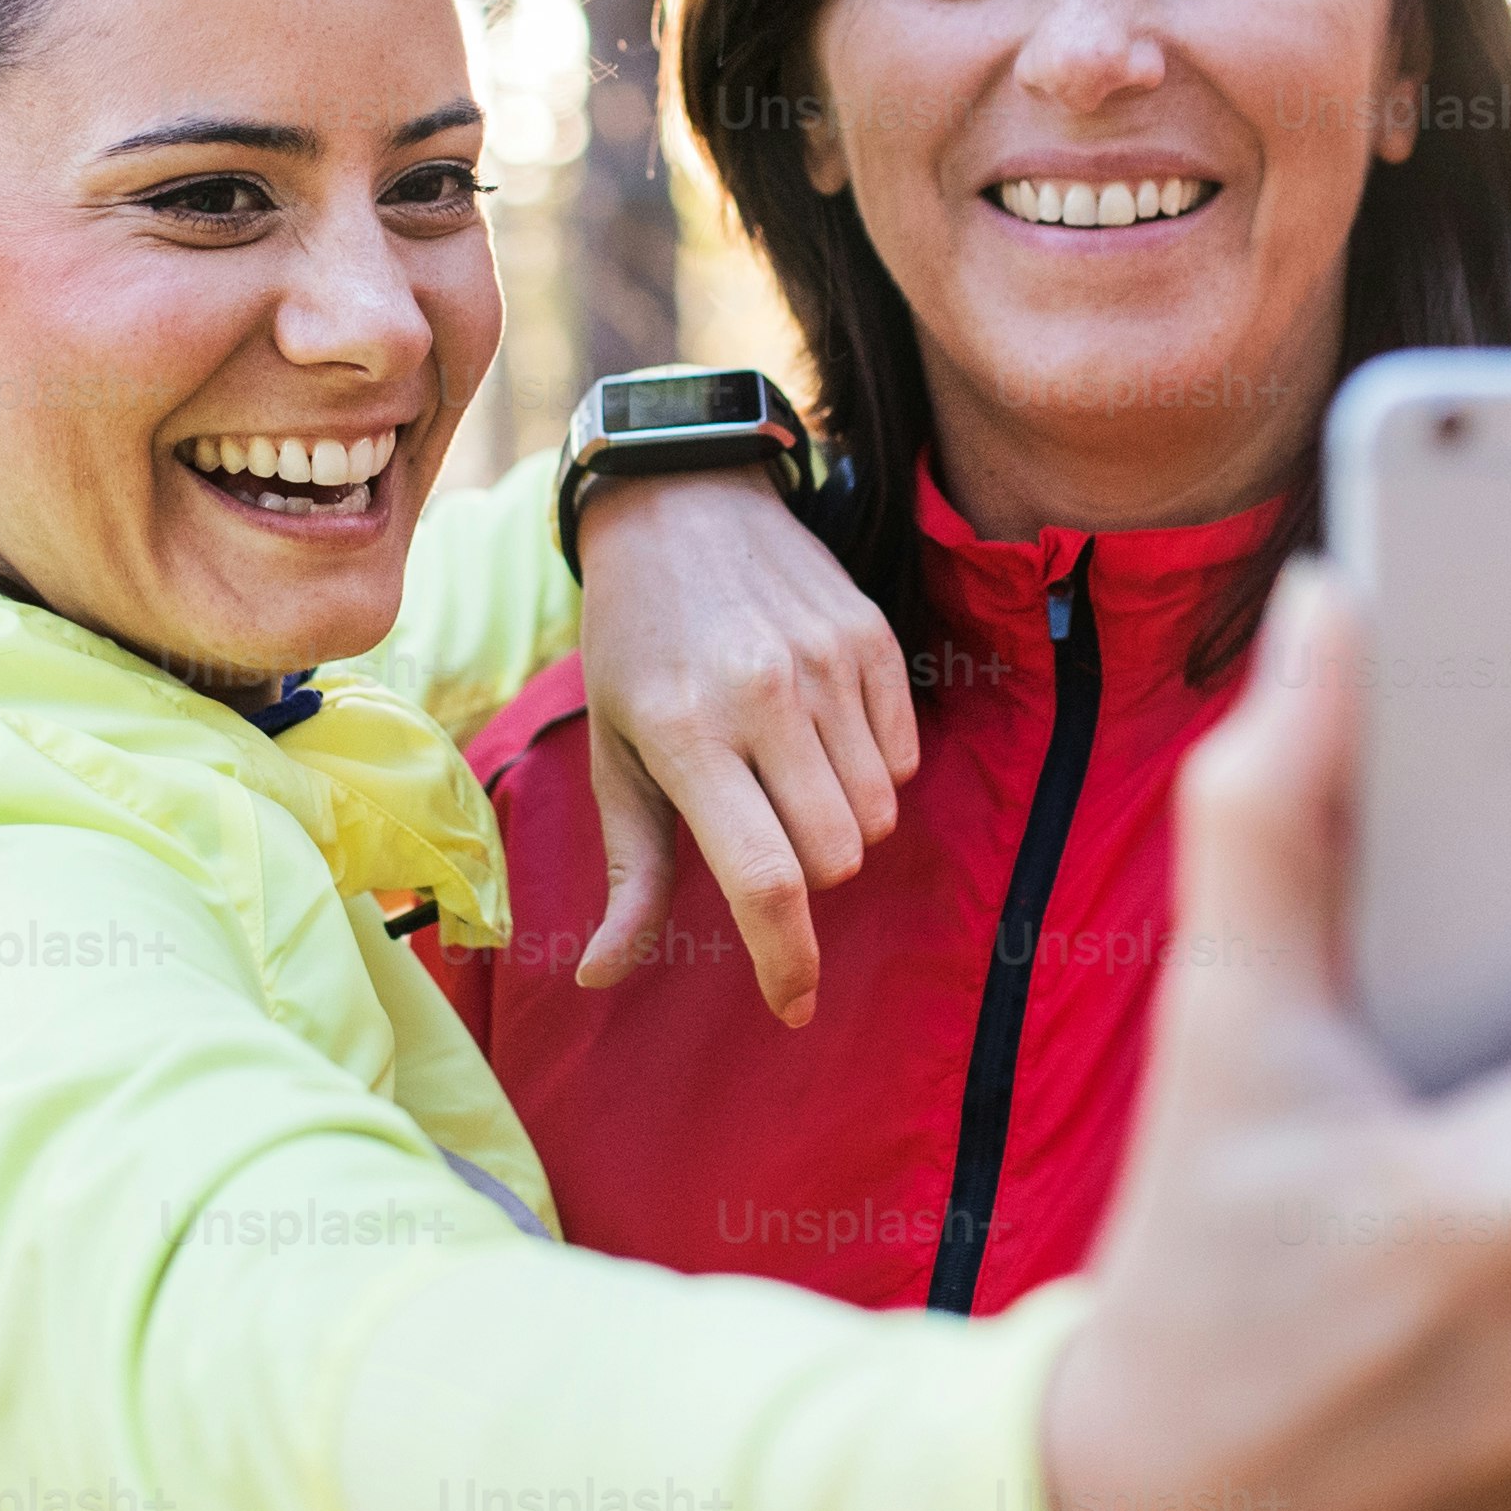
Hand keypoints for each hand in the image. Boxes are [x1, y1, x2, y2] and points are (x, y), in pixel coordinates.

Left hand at [570, 465, 920, 1026]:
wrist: (681, 504)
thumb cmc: (634, 645)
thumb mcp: (613, 755)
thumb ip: (630, 872)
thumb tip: (604, 976)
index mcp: (687, 736)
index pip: (766, 880)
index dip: (789, 960)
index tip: (795, 1006)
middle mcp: (764, 697)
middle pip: (833, 859)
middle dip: (806, 876)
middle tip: (760, 829)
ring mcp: (827, 663)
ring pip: (877, 816)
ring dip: (841, 824)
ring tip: (786, 773)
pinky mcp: (873, 637)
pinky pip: (906, 760)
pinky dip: (874, 772)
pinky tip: (821, 731)